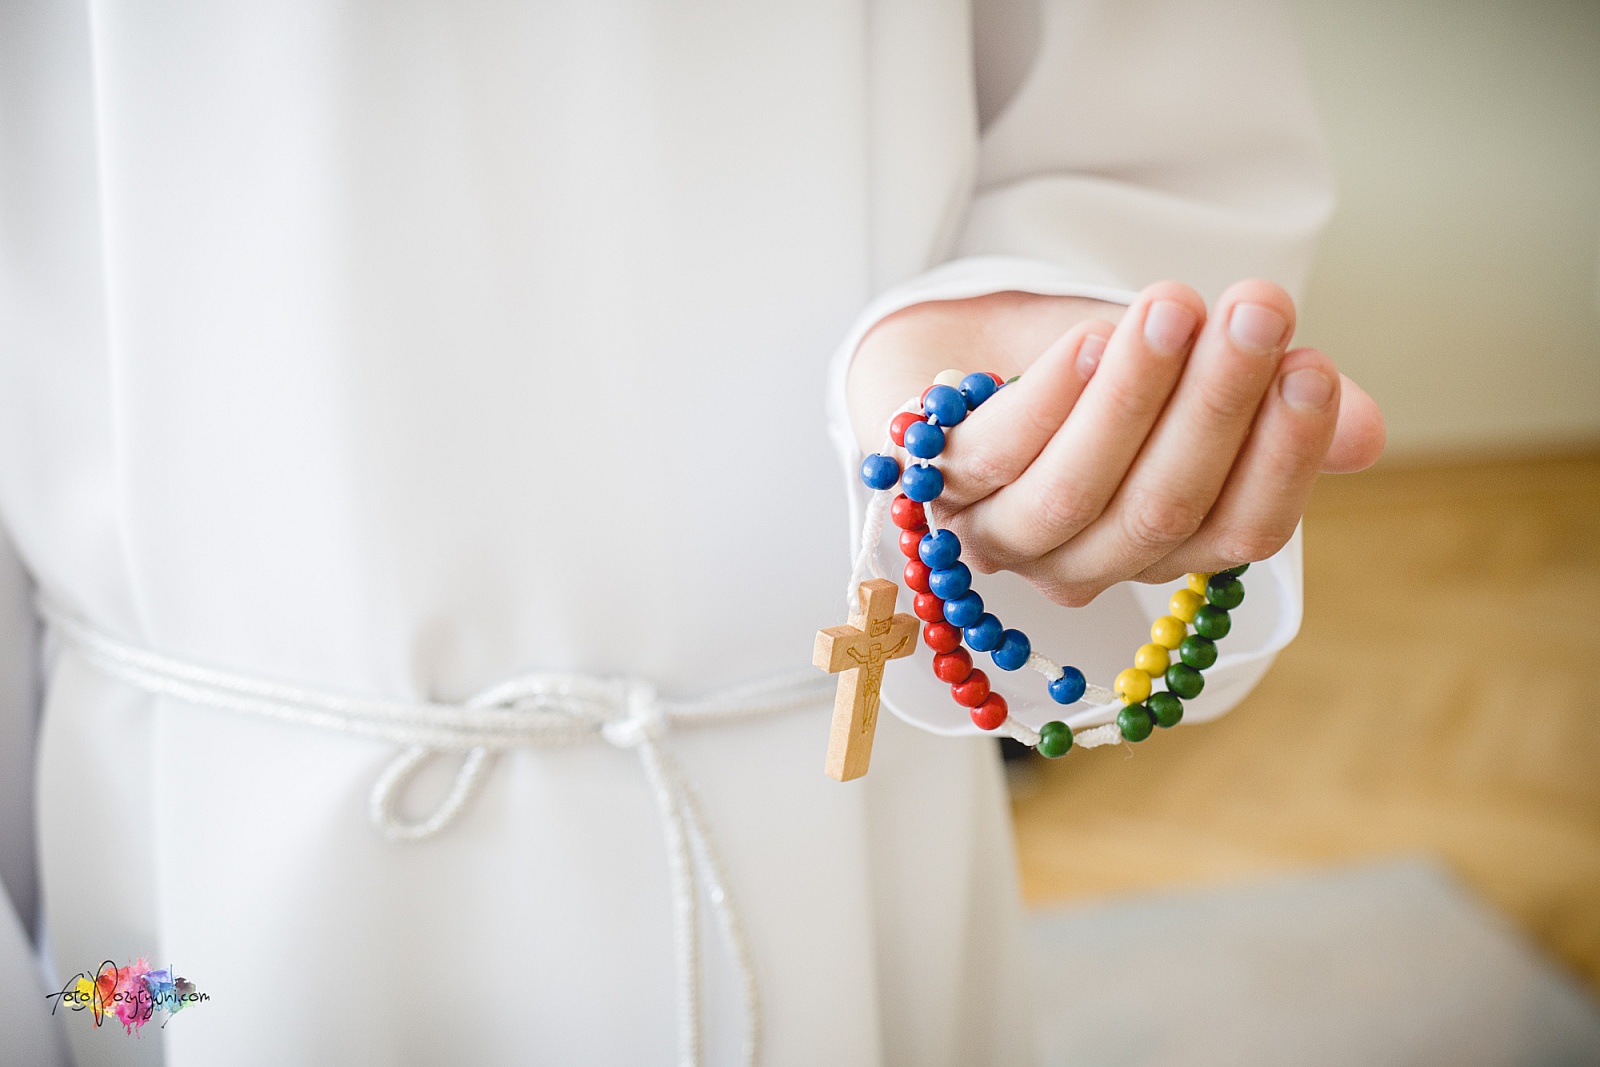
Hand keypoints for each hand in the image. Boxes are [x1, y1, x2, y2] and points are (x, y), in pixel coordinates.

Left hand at [846, 281, 1386, 605]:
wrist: (958, 344)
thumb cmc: (1082, 373)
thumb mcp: (1185, 376)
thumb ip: (1267, 407)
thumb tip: (1367, 430)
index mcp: (1160, 545)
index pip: (1236, 533)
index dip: (1280, 460)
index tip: (1313, 370)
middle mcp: (1083, 561)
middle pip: (1159, 511)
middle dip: (1216, 408)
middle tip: (1259, 310)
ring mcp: (1003, 532)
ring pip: (1076, 492)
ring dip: (1133, 398)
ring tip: (1176, 308)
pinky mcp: (934, 485)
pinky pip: (996, 457)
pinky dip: (1046, 399)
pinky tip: (1090, 338)